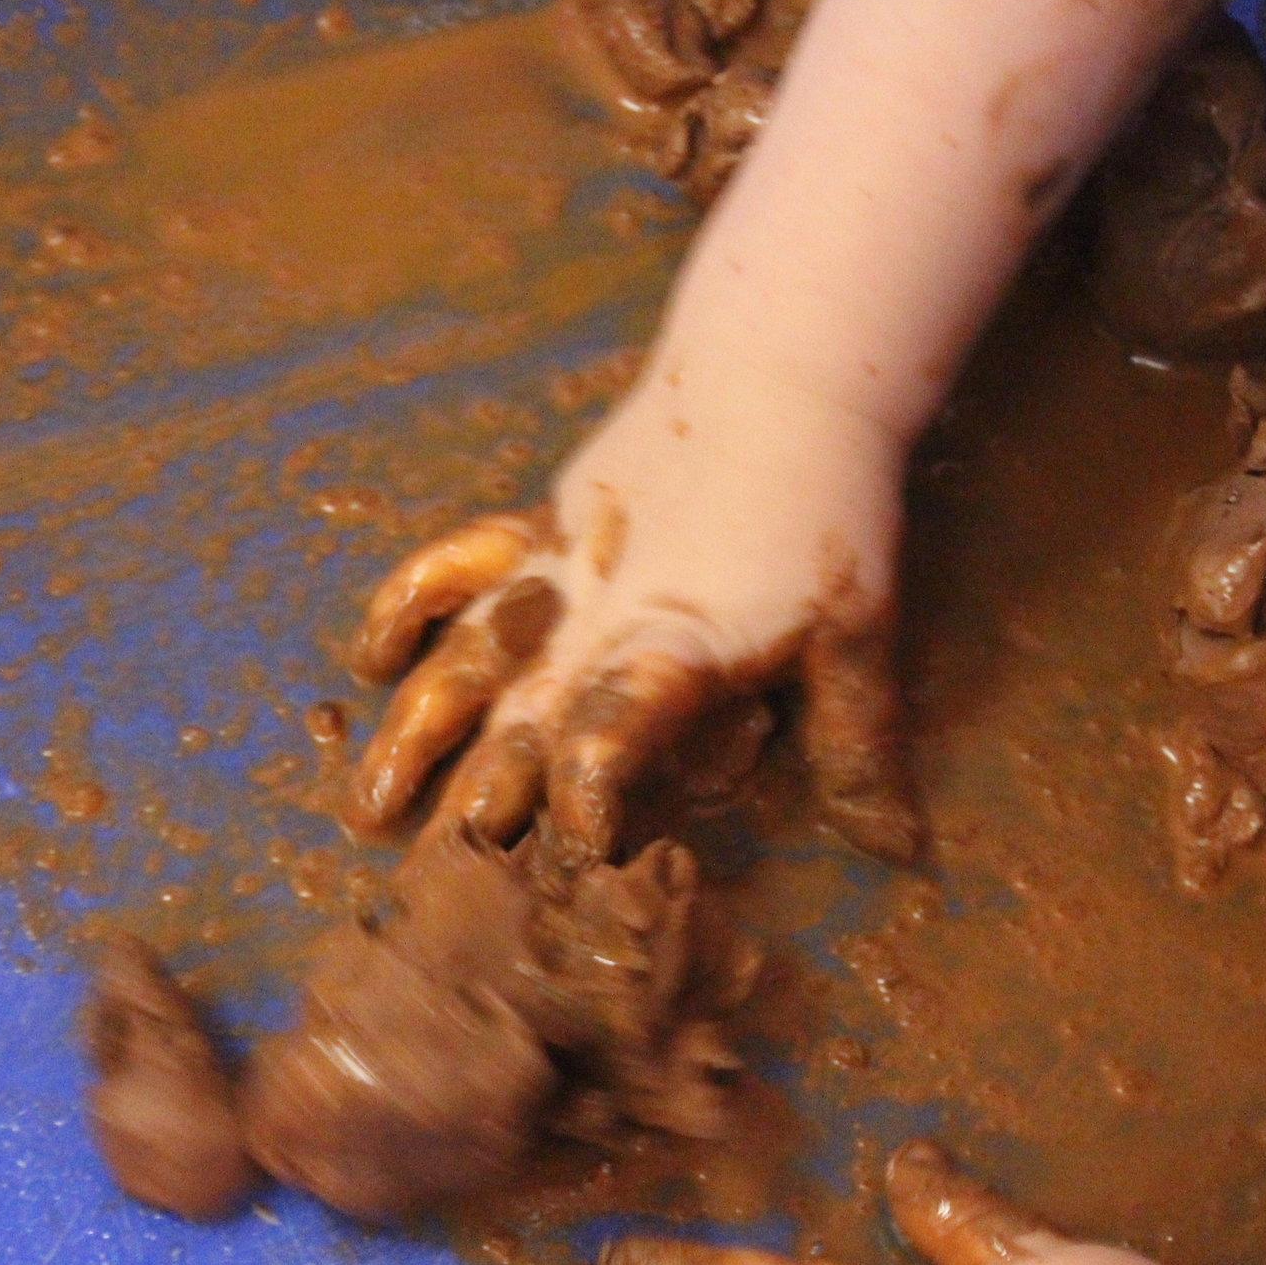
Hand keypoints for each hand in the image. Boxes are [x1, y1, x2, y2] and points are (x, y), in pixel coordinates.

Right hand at [342, 361, 919, 861]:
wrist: (780, 378)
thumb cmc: (826, 514)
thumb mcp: (857, 636)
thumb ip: (858, 746)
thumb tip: (897, 852)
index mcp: (673, 649)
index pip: (614, 735)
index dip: (587, 799)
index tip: (573, 854)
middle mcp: (595, 622)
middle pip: (520, 726)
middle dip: (477, 810)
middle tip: (439, 886)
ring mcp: (553, 576)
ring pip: (463, 663)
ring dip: (412, 738)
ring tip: (368, 810)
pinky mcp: (536, 529)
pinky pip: (451, 565)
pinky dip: (404, 607)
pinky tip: (367, 660)